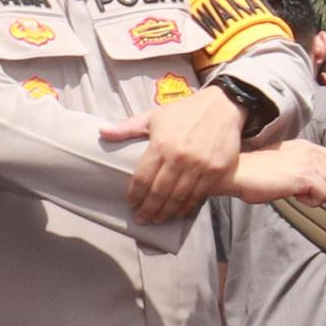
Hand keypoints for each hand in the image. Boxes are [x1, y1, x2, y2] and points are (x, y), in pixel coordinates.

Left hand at [100, 83, 248, 222]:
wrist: (222, 106)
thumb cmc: (185, 111)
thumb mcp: (154, 116)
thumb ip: (128, 127)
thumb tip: (102, 132)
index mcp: (161, 144)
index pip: (143, 178)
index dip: (135, 195)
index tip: (131, 204)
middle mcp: (180, 158)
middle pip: (160, 192)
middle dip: (148, 209)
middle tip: (141, 219)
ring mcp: (200, 166)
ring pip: (179, 198)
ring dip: (166, 213)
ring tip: (157, 220)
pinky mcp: (217, 171)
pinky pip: (199, 195)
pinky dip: (187, 207)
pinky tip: (178, 212)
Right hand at [223, 139, 325, 205]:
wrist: (236, 172)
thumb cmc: (254, 172)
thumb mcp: (283, 162)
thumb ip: (300, 165)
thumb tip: (312, 182)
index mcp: (305, 146)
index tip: (307, 184)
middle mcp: (310, 151)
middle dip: (323, 188)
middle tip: (301, 192)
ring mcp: (308, 162)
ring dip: (318, 195)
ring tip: (297, 194)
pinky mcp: (304, 176)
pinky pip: (324, 195)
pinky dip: (312, 202)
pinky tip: (294, 197)